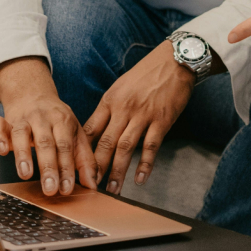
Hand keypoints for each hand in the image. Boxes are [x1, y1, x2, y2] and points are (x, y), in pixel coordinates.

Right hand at [0, 56, 97, 195]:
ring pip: (22, 134)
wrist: (34, 92)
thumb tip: (92, 185)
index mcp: (64, 121)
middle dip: (48, 167)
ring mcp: (24, 118)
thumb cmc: (57, 120)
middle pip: (46, 142)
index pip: (66, 146)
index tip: (67, 188)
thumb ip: (84, 158)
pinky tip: (3, 151)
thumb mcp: (75, 133)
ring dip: (23, 154)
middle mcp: (44, 118)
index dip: (67, 168)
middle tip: (50, 189)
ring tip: (25, 174)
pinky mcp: (6, 120)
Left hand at [81, 41, 198, 194]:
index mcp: (110, 100)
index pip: (91, 130)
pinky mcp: (162, 120)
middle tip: (90, 188)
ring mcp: (143, 115)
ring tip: (112, 189)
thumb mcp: (121, 86)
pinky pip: (151, 146)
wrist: (174, 60)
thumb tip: (95, 131)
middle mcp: (124, 109)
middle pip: (105, 143)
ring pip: (125, 148)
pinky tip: (140, 179)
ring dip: (118, 171)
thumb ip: (109, 108)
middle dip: (97, 168)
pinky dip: (145, 164)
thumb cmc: (147, 73)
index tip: (76, 169)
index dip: (82, 152)